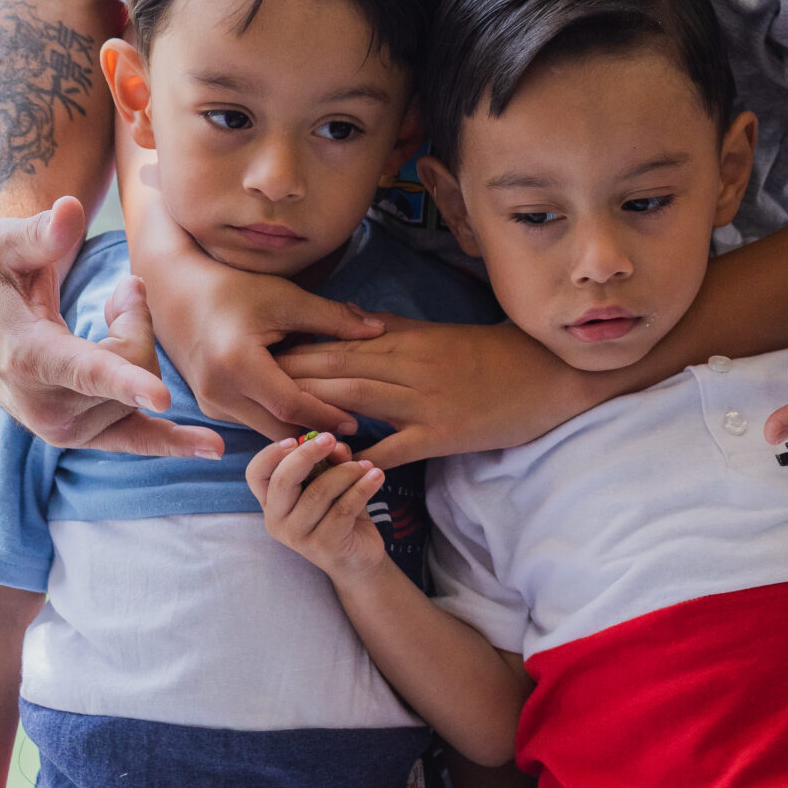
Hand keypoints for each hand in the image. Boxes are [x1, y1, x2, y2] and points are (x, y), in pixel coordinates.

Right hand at [0, 197, 222, 457]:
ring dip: (139, 351)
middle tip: (119, 293)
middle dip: (137, 322)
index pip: (85, 369)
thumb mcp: (5, 246)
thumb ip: (40, 232)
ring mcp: (66, 428)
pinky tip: (211, 447)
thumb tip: (71, 209)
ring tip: (109, 321)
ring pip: (142, 391)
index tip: (161, 394)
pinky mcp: (84, 435)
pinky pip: (136, 441)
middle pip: (132, 365)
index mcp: (26, 358)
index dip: (124, 378)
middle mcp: (46, 406)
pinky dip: (173, 443)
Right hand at [131, 181, 384, 440]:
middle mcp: (219, 391)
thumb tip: (379, 329)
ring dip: (297, 433)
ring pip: (264, 430)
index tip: (357, 422)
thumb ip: (332, 318)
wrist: (180, 293)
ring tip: (336, 435)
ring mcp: (210, 403)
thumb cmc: (236, 289)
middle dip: (315, 436)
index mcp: (237, 364)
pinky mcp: (210, 407)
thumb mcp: (286, 298)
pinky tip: (305, 420)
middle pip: (278, 429)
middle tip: (353, 441)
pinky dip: (278, 423)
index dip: (325, 416)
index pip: (291, 405)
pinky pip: (252, 422)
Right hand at [246, 433, 388, 578]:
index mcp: (272, 502)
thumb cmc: (339, 514)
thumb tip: (335, 445)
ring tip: (367, 465)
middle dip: (307, 454)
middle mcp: (277, 521)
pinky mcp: (324, 546)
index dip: (271, 453)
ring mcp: (298, 537)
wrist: (358, 559)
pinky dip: (362, 488)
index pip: (256, 474)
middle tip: (331, 439)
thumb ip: (330, 462)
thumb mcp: (332, 482)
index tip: (295, 438)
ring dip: (346, 471)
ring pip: (318, 492)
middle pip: (283, 480)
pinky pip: (343, 508)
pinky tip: (377, 476)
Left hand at [275, 318, 587, 465]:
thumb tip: (348, 319)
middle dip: (288, 376)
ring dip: (312, 410)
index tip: (257, 352)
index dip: (295, 348)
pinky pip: (395, 448)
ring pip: (357, 400)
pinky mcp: (441, 433)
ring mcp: (423, 399)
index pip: (337, 341)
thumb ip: (392, 329)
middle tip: (243, 384)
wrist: (544, 372)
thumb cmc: (491, 354)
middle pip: (336, 367)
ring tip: (270, 420)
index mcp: (404, 339)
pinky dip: (363, 457)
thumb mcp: (437, 334)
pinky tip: (333, 468)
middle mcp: (407, 364)